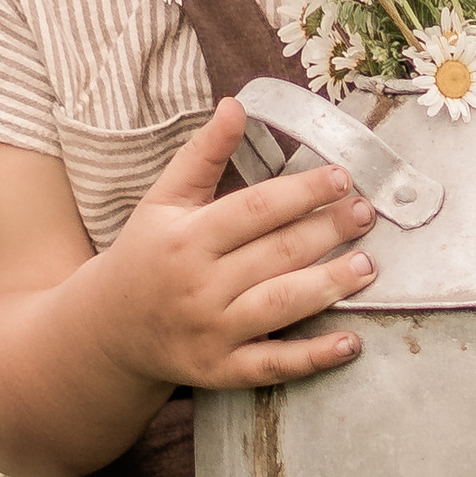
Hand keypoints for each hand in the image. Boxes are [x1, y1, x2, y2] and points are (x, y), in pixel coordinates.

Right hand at [89, 96, 379, 388]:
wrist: (108, 328)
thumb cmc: (146, 254)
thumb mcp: (163, 200)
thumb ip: (202, 154)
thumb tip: (237, 105)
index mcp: (186, 238)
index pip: (255, 210)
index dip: (302, 192)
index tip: (341, 177)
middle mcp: (199, 286)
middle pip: (275, 254)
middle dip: (326, 232)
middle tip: (366, 214)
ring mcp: (211, 332)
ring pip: (280, 307)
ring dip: (328, 286)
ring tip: (367, 265)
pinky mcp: (221, 371)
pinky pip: (273, 366)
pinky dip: (313, 358)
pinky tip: (350, 344)